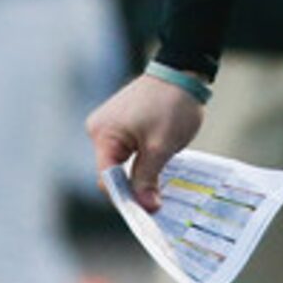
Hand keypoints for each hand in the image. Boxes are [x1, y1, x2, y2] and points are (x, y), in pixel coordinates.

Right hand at [86, 73, 205, 211]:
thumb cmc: (171, 104)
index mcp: (103, 134)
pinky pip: (127, 152)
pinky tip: (158, 168)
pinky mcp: (121, 124)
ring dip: (140, 174)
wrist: (183, 71)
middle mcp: (100, 129)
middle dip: (134, 187)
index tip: (149, 211)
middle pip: (112, 173)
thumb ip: (148, 179)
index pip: (106, 179)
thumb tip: (146, 208)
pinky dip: (141, 162)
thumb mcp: (161, 147)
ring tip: (161, 183)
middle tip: (158, 200)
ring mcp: (109, 125)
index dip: (126, 198)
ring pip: (121, 164)